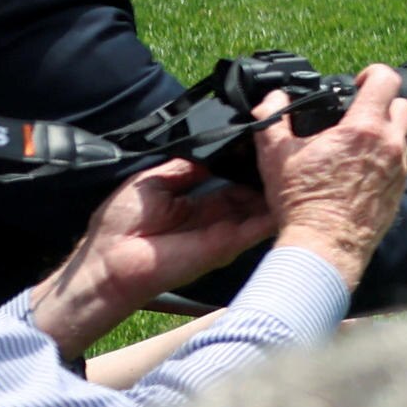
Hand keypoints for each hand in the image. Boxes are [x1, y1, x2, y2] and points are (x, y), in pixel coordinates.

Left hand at [18, 157, 269, 352]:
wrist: (109, 262)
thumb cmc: (120, 224)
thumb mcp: (154, 180)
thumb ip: (187, 166)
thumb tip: (216, 151)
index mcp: (195, 202)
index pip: (231, 180)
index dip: (246, 164)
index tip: (263, 144)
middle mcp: (213, 217)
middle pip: (251, 193)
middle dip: (267, 174)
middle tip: (289, 151)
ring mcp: (223, 232)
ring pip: (260, 208)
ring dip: (277, 189)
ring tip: (297, 165)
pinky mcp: (227, 245)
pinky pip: (258, 227)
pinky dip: (275, 211)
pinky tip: (290, 190)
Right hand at [256, 68, 406, 285]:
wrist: (325, 246)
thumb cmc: (303, 203)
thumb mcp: (275, 156)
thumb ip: (273, 119)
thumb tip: (272, 99)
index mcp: (364, 129)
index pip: (386, 80)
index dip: (373, 73)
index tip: (358, 82)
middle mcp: (390, 145)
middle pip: (402, 106)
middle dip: (384, 102)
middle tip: (359, 112)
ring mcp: (400, 169)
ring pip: (402, 137)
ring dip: (384, 133)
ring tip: (356, 144)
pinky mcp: (400, 191)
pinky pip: (399, 164)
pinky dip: (385, 160)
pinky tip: (360, 171)